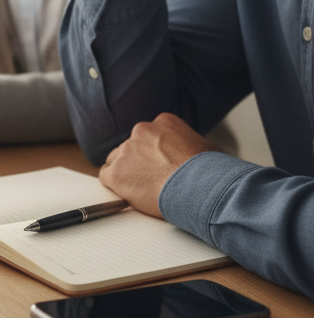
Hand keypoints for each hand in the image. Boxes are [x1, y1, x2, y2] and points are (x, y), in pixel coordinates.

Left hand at [98, 112, 217, 216]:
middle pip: (131, 147)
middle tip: (151, 179)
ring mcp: (127, 150)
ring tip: (144, 189)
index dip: (153, 153)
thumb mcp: (206, 147)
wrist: (201, 188)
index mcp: (163, 122)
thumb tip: (195, 153)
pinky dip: (116, 187)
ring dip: (127, 173)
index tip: (159, 164)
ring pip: (117, 160)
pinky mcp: (117, 172)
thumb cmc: (210, 173)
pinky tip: (130, 194)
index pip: (149, 135)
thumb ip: (190, 144)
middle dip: (138, 162)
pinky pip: (107, 176)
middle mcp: (142, 131)